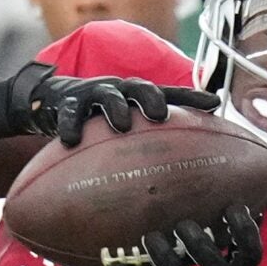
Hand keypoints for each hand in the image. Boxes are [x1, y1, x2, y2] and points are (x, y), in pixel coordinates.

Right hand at [7, 63, 215, 146]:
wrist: (52, 101)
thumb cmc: (96, 120)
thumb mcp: (123, 127)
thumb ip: (145, 144)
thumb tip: (178, 178)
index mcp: (137, 96)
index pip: (170, 93)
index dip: (191, 97)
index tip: (213, 104)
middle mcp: (119, 90)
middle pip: (141, 88)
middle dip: (152, 99)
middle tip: (159, 115)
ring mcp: (93, 94)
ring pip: (107, 95)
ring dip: (116, 107)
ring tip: (121, 124)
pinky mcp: (67, 102)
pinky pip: (69, 113)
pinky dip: (70, 126)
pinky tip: (71, 141)